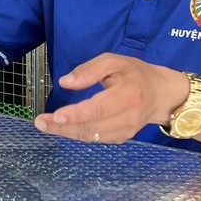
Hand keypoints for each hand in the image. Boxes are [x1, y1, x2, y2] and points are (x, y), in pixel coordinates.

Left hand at [33, 53, 187, 143]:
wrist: (161, 95)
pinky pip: (94, 138)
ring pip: (90, 136)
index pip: (98, 109)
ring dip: (65, 132)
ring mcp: (125, 132)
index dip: (76, 115)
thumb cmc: (135, 74)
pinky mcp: (121, 138)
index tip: (55, 116)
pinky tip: (62, 128)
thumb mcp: (114, 62)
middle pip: (90, 127)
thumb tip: (65, 82)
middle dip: (62, 127)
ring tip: (44, 125)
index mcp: (127, 96)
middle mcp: (127, 118)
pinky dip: (76, 134)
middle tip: (40, 122)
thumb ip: (89, 70)